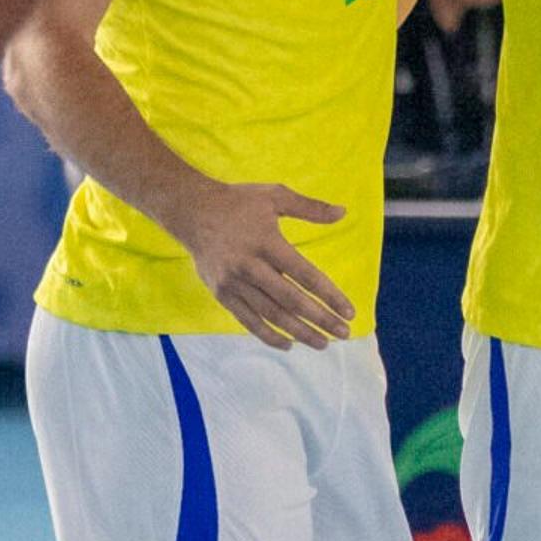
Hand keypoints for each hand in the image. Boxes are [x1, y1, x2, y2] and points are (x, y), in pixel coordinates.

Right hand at [169, 174, 356, 348]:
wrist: (191, 211)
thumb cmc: (238, 202)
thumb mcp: (274, 196)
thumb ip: (310, 208)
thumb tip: (343, 212)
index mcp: (267, 242)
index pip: (305, 275)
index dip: (329, 295)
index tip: (348, 311)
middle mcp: (250, 266)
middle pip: (290, 300)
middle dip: (320, 319)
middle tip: (343, 333)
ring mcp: (234, 282)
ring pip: (271, 314)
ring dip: (299, 332)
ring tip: (322, 343)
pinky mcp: (222, 293)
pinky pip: (248, 320)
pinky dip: (268, 335)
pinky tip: (289, 344)